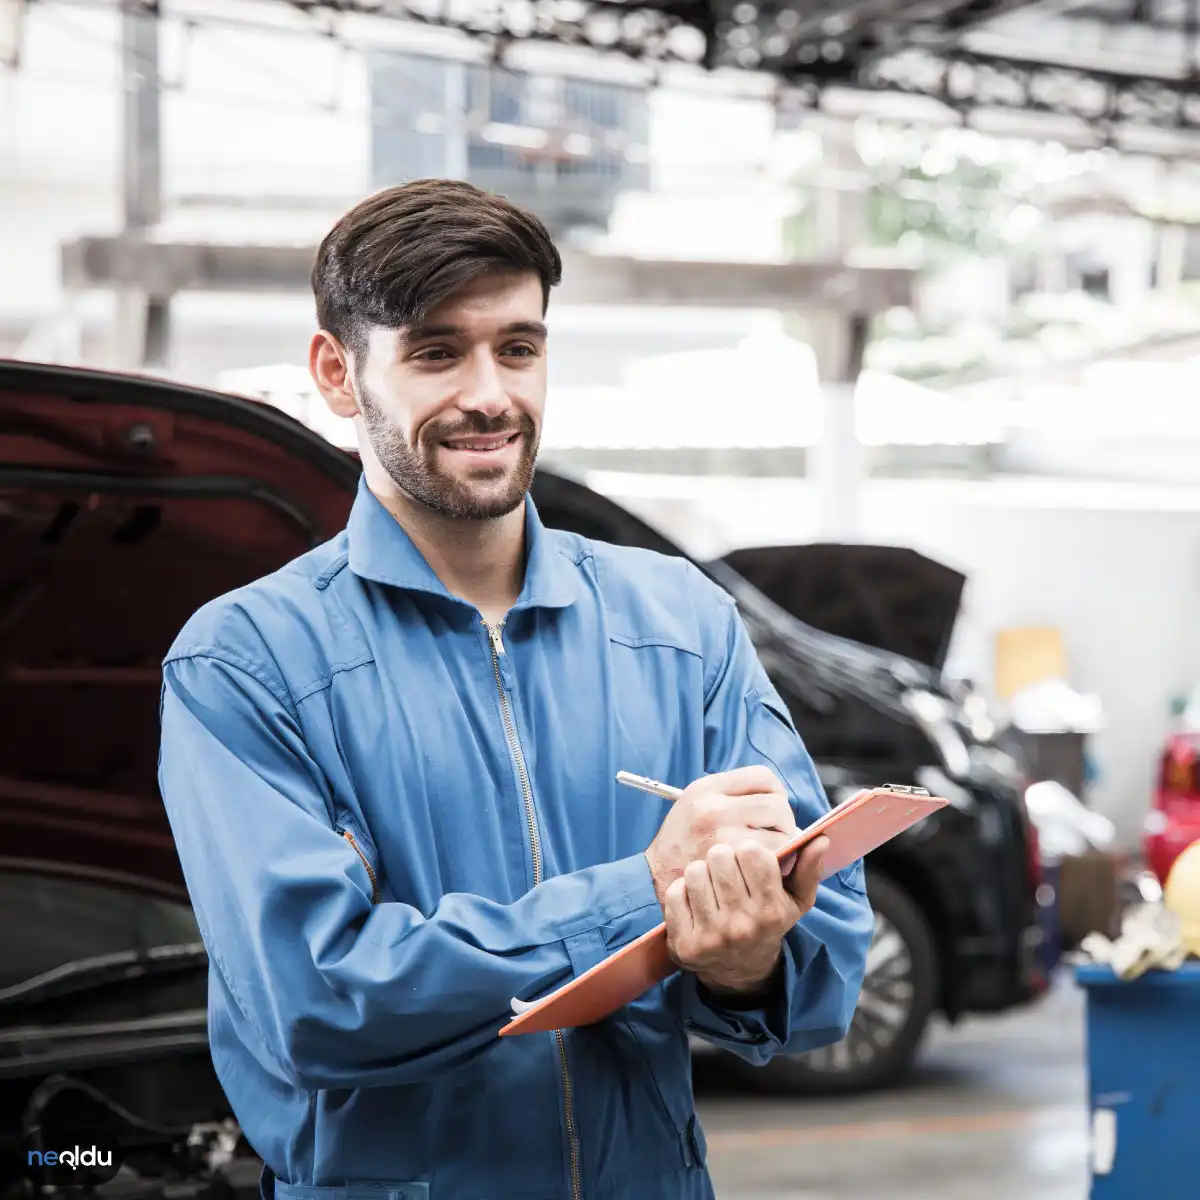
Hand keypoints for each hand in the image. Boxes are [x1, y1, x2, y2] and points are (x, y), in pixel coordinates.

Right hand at [644, 766, 797, 907]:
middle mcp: (714, 807)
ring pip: (781, 832)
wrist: (653, 878)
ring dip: (784, 845)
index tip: (771, 812)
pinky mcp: (729, 864)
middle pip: (776, 805)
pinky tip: (763, 870)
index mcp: (708, 788)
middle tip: (775, 837)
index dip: (775, 794)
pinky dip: (776, 865)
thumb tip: (780, 802)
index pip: (764, 777)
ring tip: (768, 854)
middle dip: (783, 822)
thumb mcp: (696, 804)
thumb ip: (732, 797)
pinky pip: (772, 858)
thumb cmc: (681, 842)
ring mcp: (721, 836)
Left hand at [664, 834, 829, 996]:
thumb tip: (820, 839)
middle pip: (719, 855)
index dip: (748, 851)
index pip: (751, 851)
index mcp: (771, 911)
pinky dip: (681, 892)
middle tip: (727, 872)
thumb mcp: (795, 901)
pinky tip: (694, 903)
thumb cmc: (767, 923)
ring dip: (701, 873)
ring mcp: (712, 937)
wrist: (740, 970)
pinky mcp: (685, 944)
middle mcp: (742, 925)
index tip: (749, 863)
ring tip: (711, 887)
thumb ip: (808, 869)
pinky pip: (674, 893)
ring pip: (695, 871)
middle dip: (723, 858)